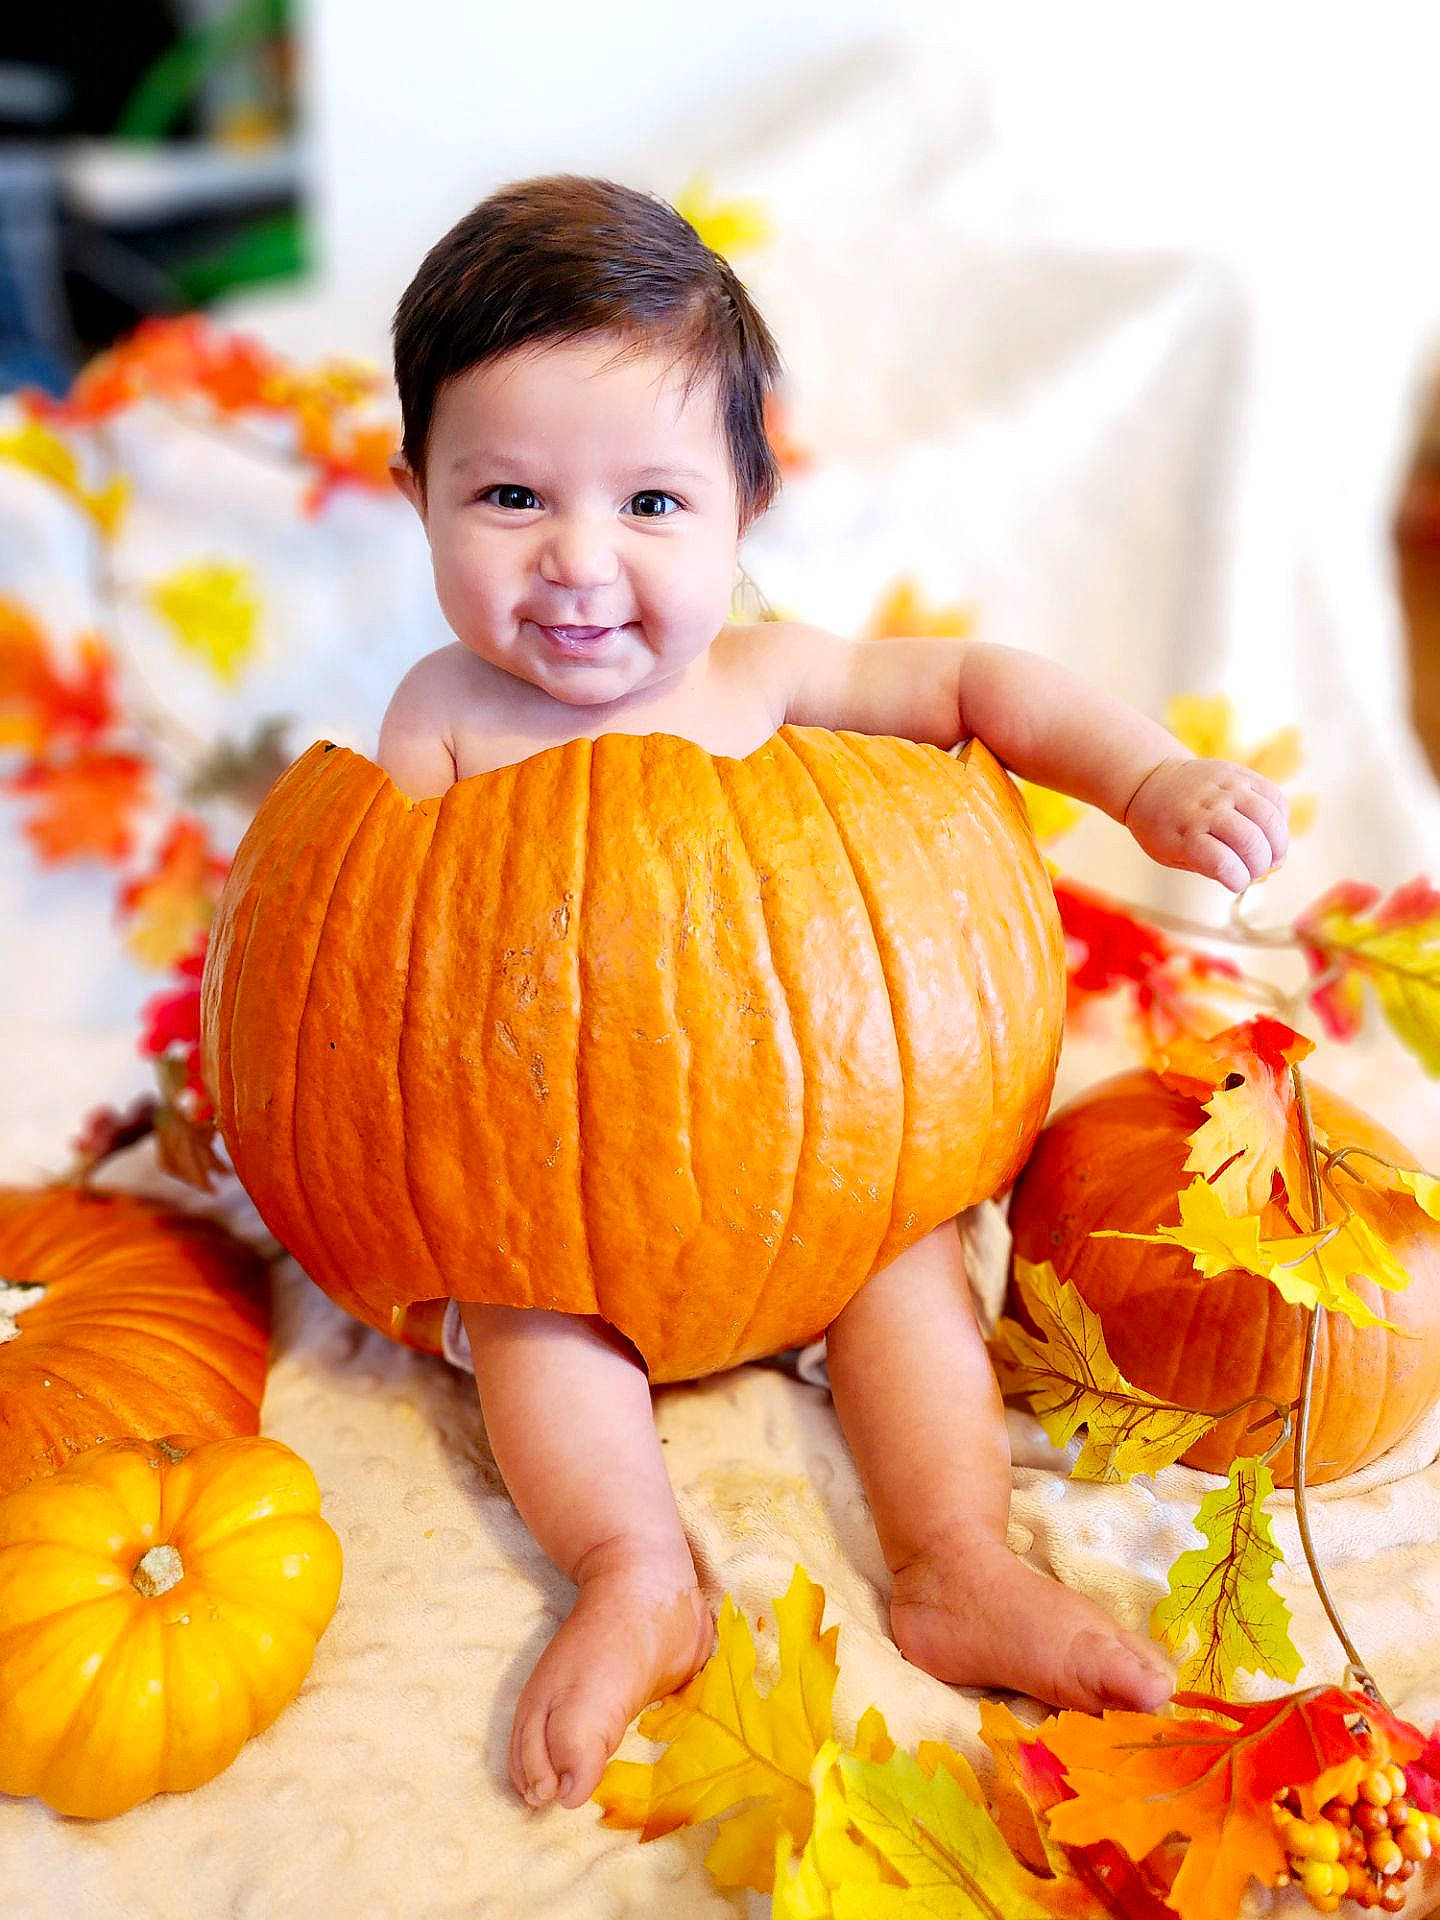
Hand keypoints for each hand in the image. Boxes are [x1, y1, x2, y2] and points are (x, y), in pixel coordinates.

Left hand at [1122, 757, 1288, 891]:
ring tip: (1272, 855)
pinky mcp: (1241, 773)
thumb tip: (1254, 876)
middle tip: (1256, 870)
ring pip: (1268, 816)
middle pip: (1249, 839)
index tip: (1237, 883)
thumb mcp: (1172, 856)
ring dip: (1278, 843)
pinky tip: (1271, 832)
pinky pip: (1274, 796)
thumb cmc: (1163, 828)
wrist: (1153, 781)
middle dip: (1260, 864)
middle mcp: (1206, 807)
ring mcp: (1225, 787)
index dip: (1237, 879)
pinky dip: (1281, 819)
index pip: (1221, 862)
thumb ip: (1210, 867)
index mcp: (1184, 833)